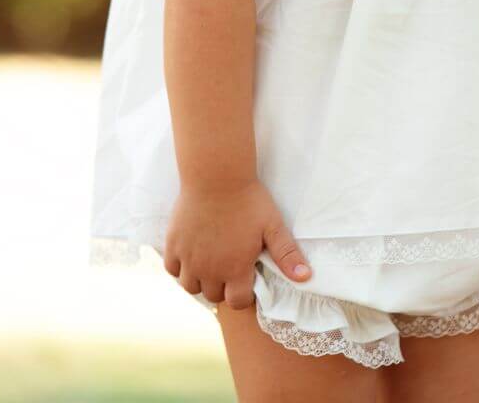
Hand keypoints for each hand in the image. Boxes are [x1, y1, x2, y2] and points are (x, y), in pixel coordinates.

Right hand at [163, 178, 312, 309]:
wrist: (216, 176)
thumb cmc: (248, 200)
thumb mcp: (273, 226)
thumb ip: (287, 255)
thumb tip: (306, 278)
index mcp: (235, 269)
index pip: (237, 303)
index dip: (244, 294)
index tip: (246, 278)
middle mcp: (209, 270)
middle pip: (214, 296)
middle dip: (223, 286)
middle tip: (229, 266)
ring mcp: (188, 259)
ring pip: (190, 287)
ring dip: (200, 280)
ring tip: (210, 263)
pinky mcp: (172, 244)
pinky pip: (172, 269)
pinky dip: (180, 267)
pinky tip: (192, 254)